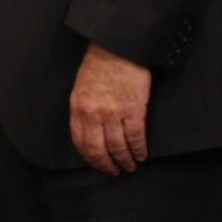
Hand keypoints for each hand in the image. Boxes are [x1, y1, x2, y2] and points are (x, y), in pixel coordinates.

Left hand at [68, 42, 152, 174]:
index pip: (81, 142)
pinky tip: (142, 156)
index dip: (90, 158)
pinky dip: (139, 150)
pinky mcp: (133, 110)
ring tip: (131, 166)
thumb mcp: (81, 88)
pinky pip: (135, 137)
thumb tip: (90, 131)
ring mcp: (113, 113)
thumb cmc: (99, 66)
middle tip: (115, 172)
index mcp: (78, 108)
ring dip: (125, 160)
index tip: (98, 166)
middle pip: (99, 149)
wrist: (117, 49)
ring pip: (118, 146)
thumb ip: (84, 110)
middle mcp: (93, 114)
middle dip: (107, 164)